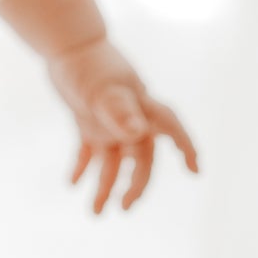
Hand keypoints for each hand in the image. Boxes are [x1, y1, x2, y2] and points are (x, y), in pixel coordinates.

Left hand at [47, 36, 198, 212]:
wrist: (64, 44)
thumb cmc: (86, 64)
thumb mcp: (100, 89)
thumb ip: (119, 111)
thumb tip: (137, 134)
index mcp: (141, 106)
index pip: (170, 128)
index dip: (184, 147)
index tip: (194, 170)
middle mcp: (131, 117)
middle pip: (140, 156)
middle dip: (134, 184)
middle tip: (124, 208)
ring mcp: (110, 120)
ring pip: (113, 160)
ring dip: (105, 185)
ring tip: (95, 214)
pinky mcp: (89, 121)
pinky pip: (90, 151)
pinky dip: (83, 167)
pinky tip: (72, 184)